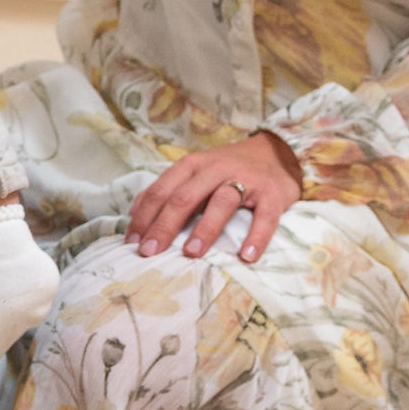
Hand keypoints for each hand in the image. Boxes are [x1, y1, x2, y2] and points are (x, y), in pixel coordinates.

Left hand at [125, 133, 302, 265]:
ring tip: (190, 254)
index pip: (162, 190)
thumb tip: (134, 212)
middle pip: (185, 197)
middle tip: (150, 252)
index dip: (144, 215)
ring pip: (221, 202)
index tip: (132, 241)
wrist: (276, 152)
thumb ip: (169, 189)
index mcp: (192, 165)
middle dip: (164, 225)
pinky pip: (264, 217)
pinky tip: (246, 257)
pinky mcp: (271, 194)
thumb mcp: (195, 172)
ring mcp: (245, 180)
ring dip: (204, 229)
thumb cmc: (228, 169)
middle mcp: (215, 169)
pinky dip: (256, 237)